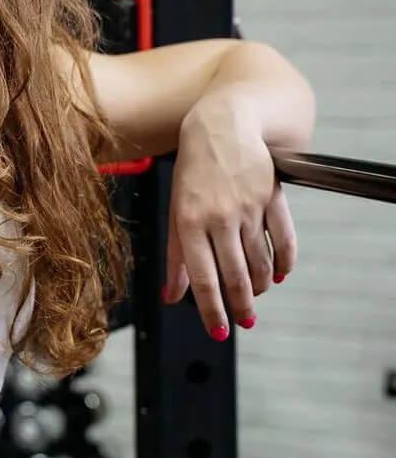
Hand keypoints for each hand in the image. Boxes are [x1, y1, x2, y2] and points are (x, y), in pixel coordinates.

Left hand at [164, 96, 297, 339]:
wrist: (223, 125)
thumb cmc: (193, 171)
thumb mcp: (176, 210)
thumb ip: (177, 256)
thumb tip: (173, 297)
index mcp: (190, 222)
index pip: (203, 277)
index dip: (212, 310)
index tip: (218, 332)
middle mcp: (220, 217)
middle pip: (236, 275)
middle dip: (241, 306)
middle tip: (245, 322)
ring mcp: (249, 208)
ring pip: (261, 261)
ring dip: (259, 286)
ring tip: (255, 296)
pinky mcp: (273, 198)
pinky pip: (285, 239)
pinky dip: (284, 262)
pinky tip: (279, 275)